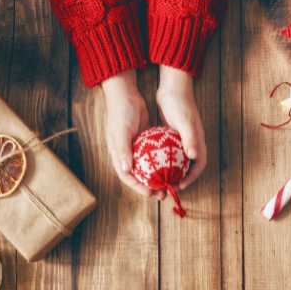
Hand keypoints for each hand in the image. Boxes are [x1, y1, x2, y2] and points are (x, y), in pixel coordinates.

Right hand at [102, 71, 159, 197]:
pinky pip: (153, 157)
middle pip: (138, 176)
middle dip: (150, 186)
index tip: (152, 193)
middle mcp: (126, 155)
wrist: (126, 96)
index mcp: (118, 156)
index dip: (139, 188)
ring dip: (156, 177)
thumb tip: (126, 170)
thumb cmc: (121, 113)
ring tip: (169, 184)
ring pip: (147, 168)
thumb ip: (122, 151)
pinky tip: (172, 167)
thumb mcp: (122, 132)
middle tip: (163, 193)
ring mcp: (135, 149)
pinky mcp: (143, 142)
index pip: (128, 178)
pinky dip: (160, 163)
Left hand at [157, 66, 206, 189]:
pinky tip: (151, 164)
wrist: (173, 88)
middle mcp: (192, 143)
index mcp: (198, 142)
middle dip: (180, 178)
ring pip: (178, 161)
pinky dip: (163, 160)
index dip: (191, 178)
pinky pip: (169, 153)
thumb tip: (194, 157)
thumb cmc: (180, 104)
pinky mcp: (173, 136)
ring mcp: (183, 139)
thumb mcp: (185, 122)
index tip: (179, 186)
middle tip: (167, 186)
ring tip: (159, 179)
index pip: (199, 166)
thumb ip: (190, 139)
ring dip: (171, 171)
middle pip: (189, 166)